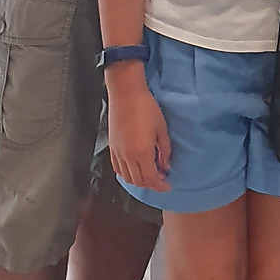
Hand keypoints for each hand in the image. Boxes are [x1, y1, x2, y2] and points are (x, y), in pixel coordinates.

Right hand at [108, 71, 170, 190]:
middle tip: (162, 178)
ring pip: (127, 177)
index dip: (160, 186)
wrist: (126, 94)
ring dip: (139, 180)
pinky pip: (118, 169)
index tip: (168, 185)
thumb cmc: (146, 108)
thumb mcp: (161, 129)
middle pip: (138, 181)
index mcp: (142, 153)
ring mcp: (117, 153)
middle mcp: (127, 157)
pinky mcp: (111, 147)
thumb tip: (166, 166)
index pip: (150, 179)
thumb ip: (165, 150)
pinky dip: (127, 173)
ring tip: (150, 172)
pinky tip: (135, 167)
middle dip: (151, 184)